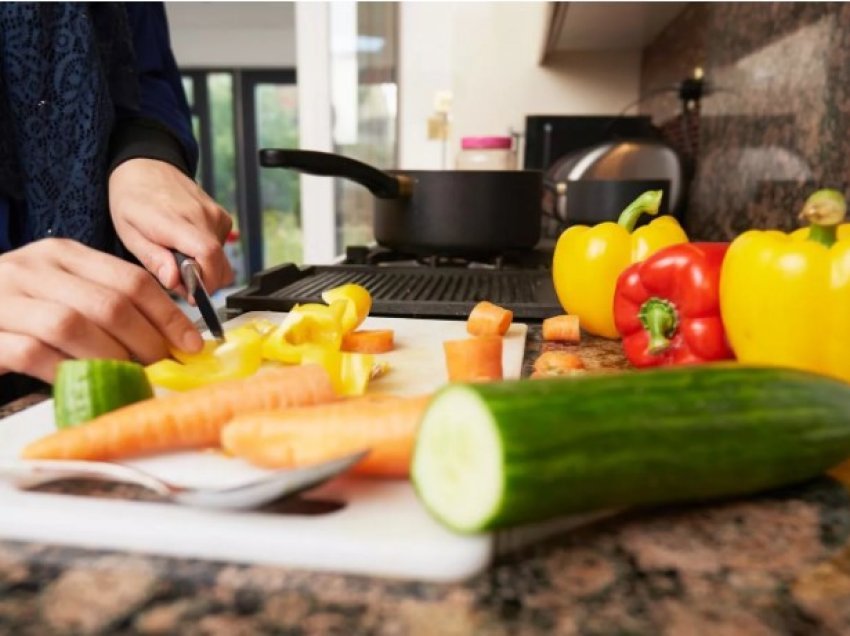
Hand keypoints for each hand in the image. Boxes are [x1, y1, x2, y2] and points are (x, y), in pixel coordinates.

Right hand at [0, 239, 203, 382]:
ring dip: (110, 358)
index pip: (132, 280)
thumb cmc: (17, 309)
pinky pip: (33, 353)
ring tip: (129, 378)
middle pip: (109, 304)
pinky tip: (81, 383)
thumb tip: (169, 338)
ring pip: (73, 326)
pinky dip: (65, 372)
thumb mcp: (62, 291)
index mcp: (62, 255)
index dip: (169, 316)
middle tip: (161, 368)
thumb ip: (104, 304)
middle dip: (146, 342)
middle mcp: (33, 269)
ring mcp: (5, 298)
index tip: (193, 344)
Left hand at [108, 158, 233, 293]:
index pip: (208, 255)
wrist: (145, 167)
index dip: (205, 283)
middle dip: (204, 283)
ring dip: (204, 269)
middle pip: (221, 266)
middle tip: (177, 279)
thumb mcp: (128, 233)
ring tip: (178, 258)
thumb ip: (153, 259)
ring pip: (223, 261)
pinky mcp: (222, 217)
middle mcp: (202, 216)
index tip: (191, 295)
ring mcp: (215, 215)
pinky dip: (208, 255)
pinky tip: (187, 245)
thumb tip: (174, 281)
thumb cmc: (133, 199)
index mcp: (175, 220)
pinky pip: (222, 249)